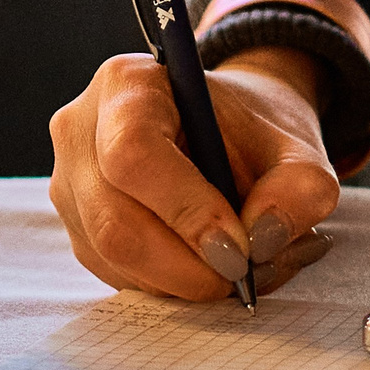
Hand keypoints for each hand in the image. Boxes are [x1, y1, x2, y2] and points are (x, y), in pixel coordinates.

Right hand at [48, 45, 340, 298]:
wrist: (226, 133)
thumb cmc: (252, 132)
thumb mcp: (296, 147)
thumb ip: (299, 187)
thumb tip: (263, 241)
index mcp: (128, 84)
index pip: (134, 153)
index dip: (185, 209)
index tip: (239, 248)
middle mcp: (82, 130)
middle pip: (113, 219)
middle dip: (186, 265)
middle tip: (245, 276)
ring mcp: (70, 183)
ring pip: (112, 256)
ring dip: (182, 280)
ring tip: (240, 266)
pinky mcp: (77, 228)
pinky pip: (116, 274)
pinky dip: (169, 285)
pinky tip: (207, 265)